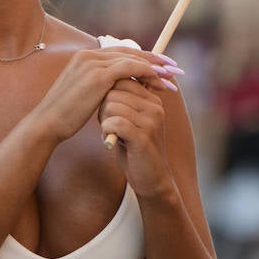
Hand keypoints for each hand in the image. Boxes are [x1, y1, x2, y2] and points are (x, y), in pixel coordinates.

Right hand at [32, 48, 176, 144]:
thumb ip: (98, 86)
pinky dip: (147, 72)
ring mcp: (93, 63)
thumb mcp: (82, 95)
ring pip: (133, 59)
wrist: (48, 123)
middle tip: (173, 67)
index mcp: (84, 58)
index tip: (159, 66)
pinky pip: (130, 68)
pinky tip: (158, 81)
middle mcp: (88, 55)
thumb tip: (115, 89)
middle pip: (129, 52)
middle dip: (154, 59)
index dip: (142, 58)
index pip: (120, 53)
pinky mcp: (98, 75)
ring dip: (154, 67)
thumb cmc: (64, 115)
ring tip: (171, 76)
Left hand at [99, 78, 176, 198]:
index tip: (110, 114)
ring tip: (112, 134)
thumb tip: (103, 79)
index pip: (121, 80)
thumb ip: (123, 101)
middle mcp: (154, 106)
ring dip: (104, 121)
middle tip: (109, 126)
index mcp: (152, 99)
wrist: (151, 179)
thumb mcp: (131, 120)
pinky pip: (114, 122)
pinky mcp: (144, 136)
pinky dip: (106, 131)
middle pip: (113, 91)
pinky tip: (111, 141)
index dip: (107, 95)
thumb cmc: (135, 149)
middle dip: (103, 108)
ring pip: (111, 105)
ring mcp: (151, 120)